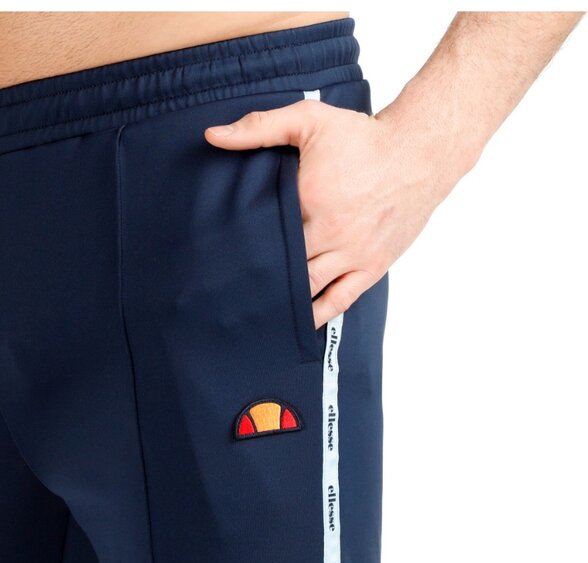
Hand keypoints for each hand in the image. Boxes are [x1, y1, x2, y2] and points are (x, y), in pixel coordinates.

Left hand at [204, 95, 474, 328]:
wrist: (419, 153)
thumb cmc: (364, 138)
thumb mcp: (309, 120)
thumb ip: (259, 127)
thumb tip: (213, 136)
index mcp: (309, 201)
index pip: (264, 233)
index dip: (241, 245)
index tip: (219, 255)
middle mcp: (330, 233)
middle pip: (283, 266)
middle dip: (258, 277)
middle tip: (231, 289)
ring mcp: (353, 253)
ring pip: (308, 288)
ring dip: (284, 299)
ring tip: (258, 311)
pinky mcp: (372, 265)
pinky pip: (341, 299)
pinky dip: (320, 313)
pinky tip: (302, 322)